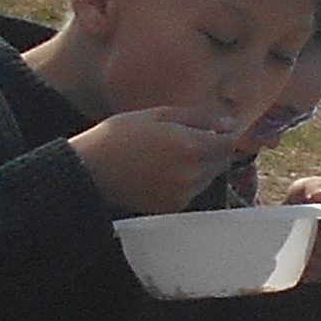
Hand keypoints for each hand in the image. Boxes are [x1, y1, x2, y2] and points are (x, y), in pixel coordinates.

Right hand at [73, 102, 249, 213]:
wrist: (90, 170)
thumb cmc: (120, 135)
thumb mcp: (159, 115)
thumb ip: (198, 117)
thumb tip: (230, 122)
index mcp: (190, 147)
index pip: (229, 143)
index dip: (225, 132)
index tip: (214, 126)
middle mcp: (191, 174)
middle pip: (221, 161)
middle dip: (213, 148)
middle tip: (187, 136)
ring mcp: (182, 194)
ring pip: (208, 177)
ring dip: (201, 164)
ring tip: (171, 152)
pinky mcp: (172, 206)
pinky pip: (192, 190)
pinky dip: (187, 179)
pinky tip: (163, 168)